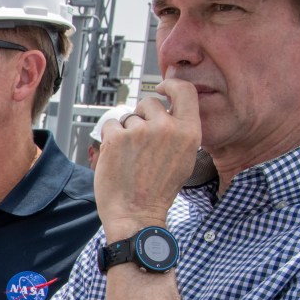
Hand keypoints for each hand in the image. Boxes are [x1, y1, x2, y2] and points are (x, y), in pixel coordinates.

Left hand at [95, 77, 202, 240]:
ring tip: (130, 157)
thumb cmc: (158, 190)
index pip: (185, 90)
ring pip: (128, 117)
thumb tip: (166, 107)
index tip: (161, 87)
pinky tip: (116, 156)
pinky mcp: (117, 138)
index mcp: (189, 131)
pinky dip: (110, 137)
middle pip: (149, 102)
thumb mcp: (184, 158)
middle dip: (142, 117)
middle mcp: (167, 127)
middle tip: (140, 143)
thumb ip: (179, 130)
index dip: (170, 85)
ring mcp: (141, 131)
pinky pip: (110, 125)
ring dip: (126, 132)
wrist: (137, 214)